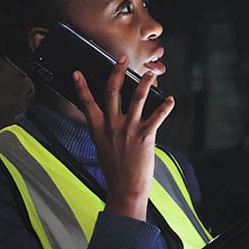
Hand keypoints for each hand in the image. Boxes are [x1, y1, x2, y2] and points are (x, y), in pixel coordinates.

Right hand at [73, 55, 174, 220]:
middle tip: (121, 60)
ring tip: (150, 73)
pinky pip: (157, 116)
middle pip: (112, 92)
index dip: (81, 87)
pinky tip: (170, 100)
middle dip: (117, 73)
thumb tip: (108, 117)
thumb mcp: (102, 147)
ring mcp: (128, 129)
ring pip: (137, 98)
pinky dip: (165, 107)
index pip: (87, 103)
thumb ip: (105, 130)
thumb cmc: (115, 170)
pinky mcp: (145, 136)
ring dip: (145, 83)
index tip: (77, 73)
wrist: (125, 188)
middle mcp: (112, 126)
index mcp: (99, 129)